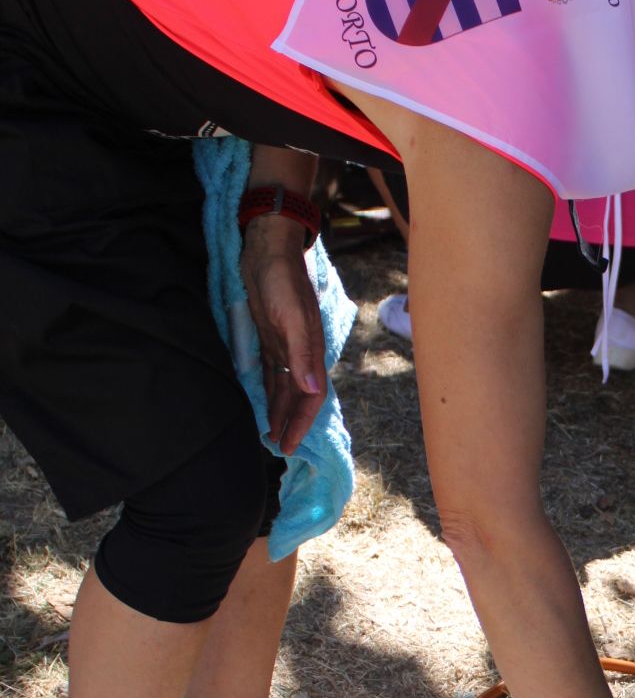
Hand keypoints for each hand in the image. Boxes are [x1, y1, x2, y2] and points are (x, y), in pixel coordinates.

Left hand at [240, 216, 326, 456]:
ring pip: (284, 388)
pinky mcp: (271, 338)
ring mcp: (285, 346)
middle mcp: (301, 354)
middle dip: (290, 423)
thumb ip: (301, 354)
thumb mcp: (292, 318)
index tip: (289, 445)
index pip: (311, 397)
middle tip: (278, 448)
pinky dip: (268, 392)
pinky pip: (271, 374)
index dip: (301, 422)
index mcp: (311, 352)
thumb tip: (311, 390)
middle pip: (298, 397)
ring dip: (279, 411)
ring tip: (269, 433)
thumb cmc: (282, 281)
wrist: (268, 250)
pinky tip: (261, 404)